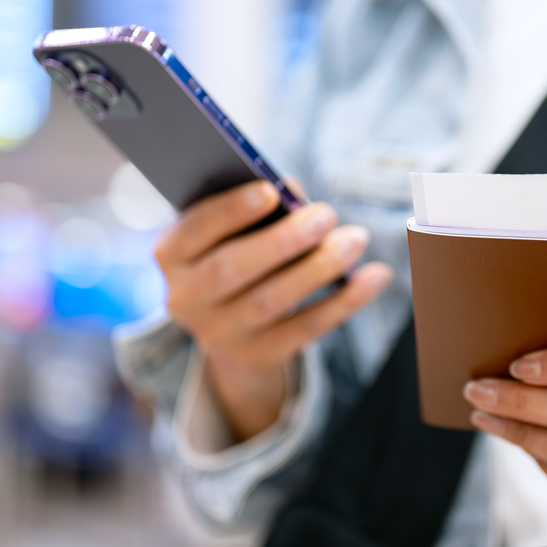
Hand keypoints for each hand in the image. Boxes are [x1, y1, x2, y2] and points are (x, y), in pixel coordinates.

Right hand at [156, 181, 392, 440]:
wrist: (233, 324)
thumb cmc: (239, 248)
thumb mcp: (234, 226)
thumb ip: (259, 204)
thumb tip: (293, 193)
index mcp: (171, 254)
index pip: (193, 231)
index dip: (229, 211)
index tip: (269, 191)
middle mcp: (185, 298)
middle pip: (231, 269)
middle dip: (282, 240)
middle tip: (327, 214)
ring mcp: (218, 334)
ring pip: (271, 301)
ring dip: (319, 268)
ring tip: (355, 239)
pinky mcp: (257, 355)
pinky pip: (306, 329)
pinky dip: (345, 301)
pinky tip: (375, 276)